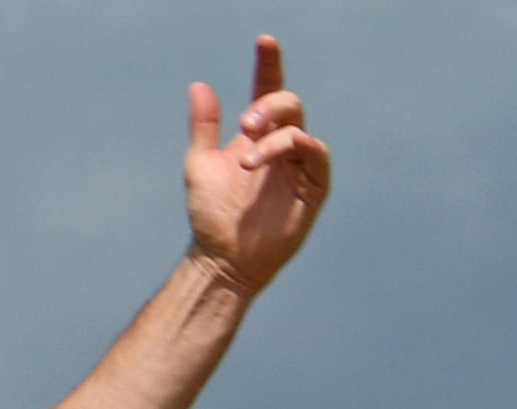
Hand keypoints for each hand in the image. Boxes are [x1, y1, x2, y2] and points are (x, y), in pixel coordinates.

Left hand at [185, 35, 329, 294]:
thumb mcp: (200, 165)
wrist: (222, 258)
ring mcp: (299, 165)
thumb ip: (204, 126)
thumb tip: (199, 85)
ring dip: (274, 135)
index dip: (269, 64)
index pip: (267, 90)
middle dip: (268, 106)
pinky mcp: (313, 187)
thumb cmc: (211, 215)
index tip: (264, 41)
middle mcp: (280, 145)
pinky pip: (317, 155)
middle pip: (287, 104)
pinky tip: (279, 154)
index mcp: (256, 135)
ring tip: (247, 161)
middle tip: (244, 126)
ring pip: (299, 127)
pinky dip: (300, 146)